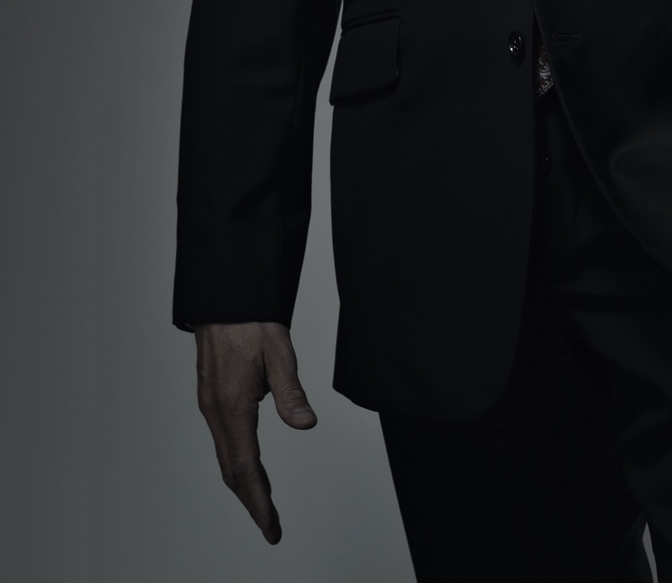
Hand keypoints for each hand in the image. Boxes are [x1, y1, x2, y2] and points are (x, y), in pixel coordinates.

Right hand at [195, 320, 316, 542]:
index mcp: (232, 405)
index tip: (271, 527)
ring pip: (226, 458)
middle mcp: (215, 411)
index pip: (246, 467)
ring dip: (245, 484)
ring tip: (265, 505)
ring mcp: (210, 406)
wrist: (226, 297)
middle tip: (272, 527)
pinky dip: (237, 463)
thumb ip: (290, 390)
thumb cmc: (251, 320)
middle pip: (232, 471)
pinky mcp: (212, 399)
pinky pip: (224, 441)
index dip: (259, 501)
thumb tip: (306, 424)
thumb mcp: (278, 350)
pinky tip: (250, 468)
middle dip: (252, 501)